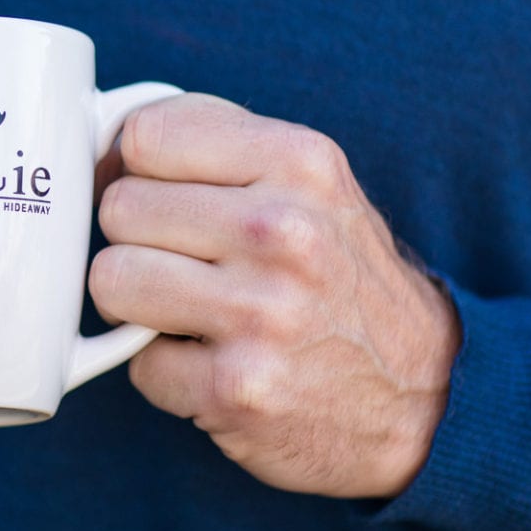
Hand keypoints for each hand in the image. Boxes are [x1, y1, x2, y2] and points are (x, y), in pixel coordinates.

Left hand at [89, 94, 460, 499]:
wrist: (428, 396)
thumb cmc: (339, 276)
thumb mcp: (309, 184)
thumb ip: (218, 146)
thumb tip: (101, 137)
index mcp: (300, 162)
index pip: (147, 135)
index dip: (140, 170)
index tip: (165, 198)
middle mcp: (284, 230)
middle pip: (120, 207)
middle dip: (139, 240)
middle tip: (187, 265)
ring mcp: (261, 313)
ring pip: (111, 278)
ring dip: (136, 304)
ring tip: (188, 311)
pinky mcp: (237, 388)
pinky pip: (136, 361)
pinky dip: (164, 370)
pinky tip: (214, 364)